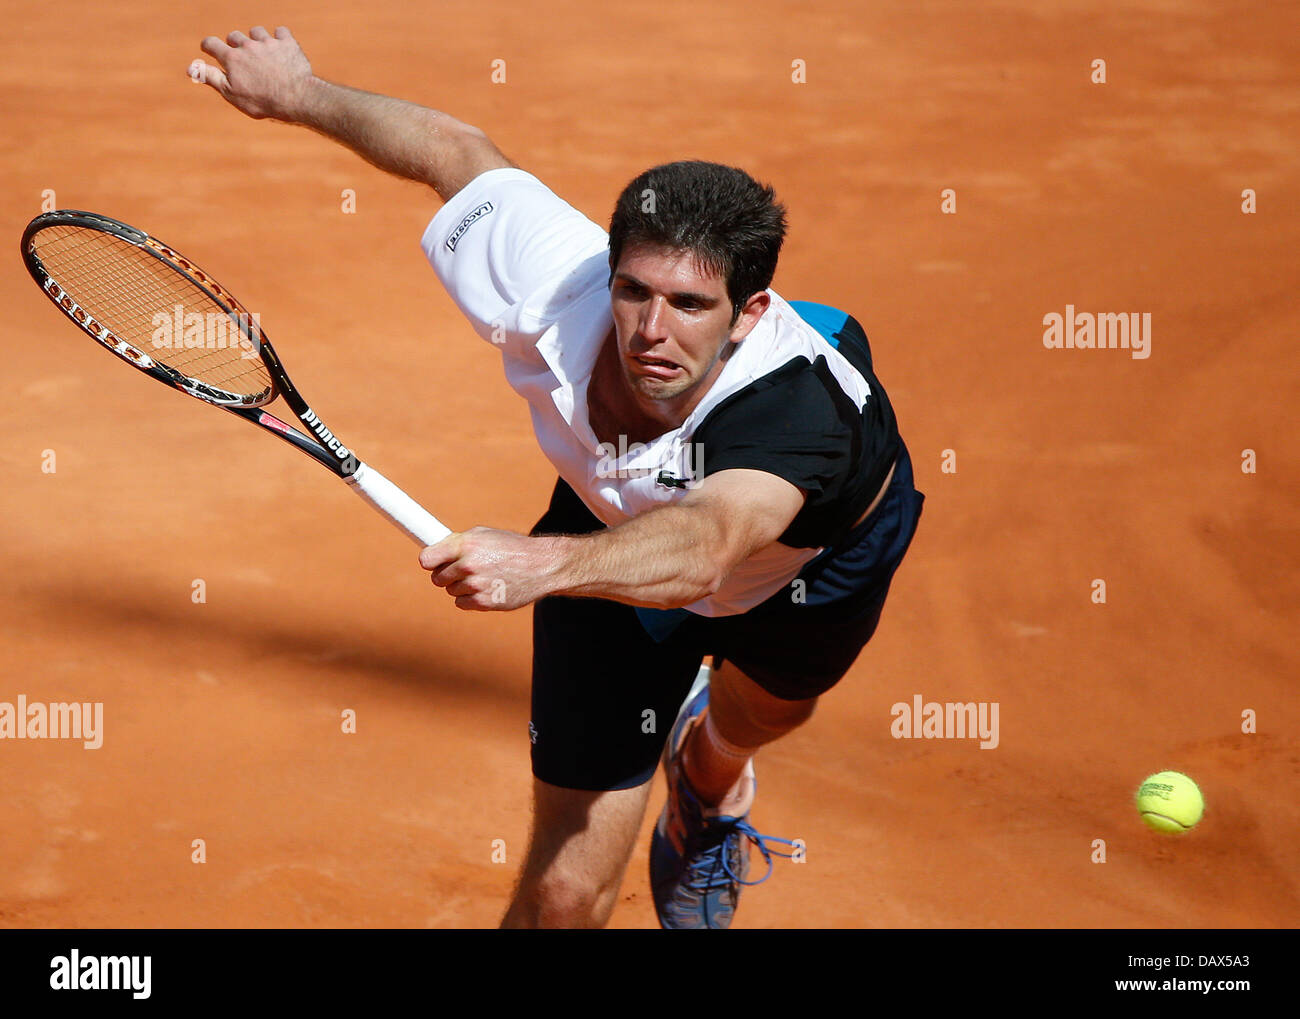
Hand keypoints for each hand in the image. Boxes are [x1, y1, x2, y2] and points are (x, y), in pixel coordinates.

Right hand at [189, 25, 314, 121]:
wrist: (296, 99)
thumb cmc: (262, 101)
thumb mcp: (232, 94)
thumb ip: (211, 77)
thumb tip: (189, 67)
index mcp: (232, 58)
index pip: (211, 44)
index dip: (209, 47)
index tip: (211, 51)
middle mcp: (247, 45)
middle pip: (235, 36)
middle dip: (235, 45)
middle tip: (243, 60)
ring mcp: (268, 43)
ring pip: (256, 32)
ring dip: (257, 40)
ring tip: (264, 56)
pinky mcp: (287, 43)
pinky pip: (280, 32)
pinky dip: (280, 39)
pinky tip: (282, 51)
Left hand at [419, 528, 563, 610]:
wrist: (542, 565)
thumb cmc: (512, 547)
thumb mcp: (485, 535)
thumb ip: (458, 543)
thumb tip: (433, 553)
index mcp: (466, 544)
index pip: (426, 559)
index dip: (430, 562)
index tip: (433, 563)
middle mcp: (468, 565)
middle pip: (437, 578)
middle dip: (447, 575)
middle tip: (464, 570)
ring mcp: (476, 586)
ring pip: (451, 591)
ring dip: (462, 586)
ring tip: (484, 577)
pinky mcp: (484, 603)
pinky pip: (462, 603)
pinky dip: (471, 599)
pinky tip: (487, 588)